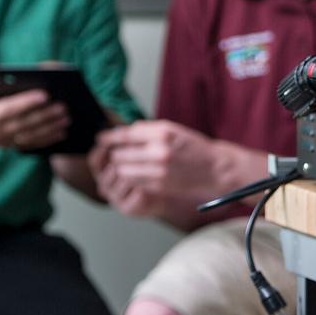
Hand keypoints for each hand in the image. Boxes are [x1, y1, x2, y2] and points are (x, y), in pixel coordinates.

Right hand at [0, 66, 69, 151]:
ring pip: (30, 135)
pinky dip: (46, 140)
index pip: (8, 108)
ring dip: (50, 128)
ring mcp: (1, 141)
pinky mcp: (6, 145)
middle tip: (65, 106)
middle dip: (46, 115)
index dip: (26, 102)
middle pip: (24, 123)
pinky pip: (29, 144)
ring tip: (68, 119)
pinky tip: (61, 133)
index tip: (44, 94)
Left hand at [92, 119, 226, 218]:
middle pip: (121, 153)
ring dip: (120, 166)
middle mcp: (160, 151)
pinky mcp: (159, 185)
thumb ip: (148, 129)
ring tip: (123, 163)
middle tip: (114, 152)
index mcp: (163, 133)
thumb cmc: (193, 146)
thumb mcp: (174, 130)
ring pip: (124, 170)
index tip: (102, 138)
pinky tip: (134, 173)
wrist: (214, 168)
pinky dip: (130, 177)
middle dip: (114, 153)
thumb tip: (124, 131)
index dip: (110, 137)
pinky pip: (134, 181)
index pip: (127, 134)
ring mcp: (159, 171)